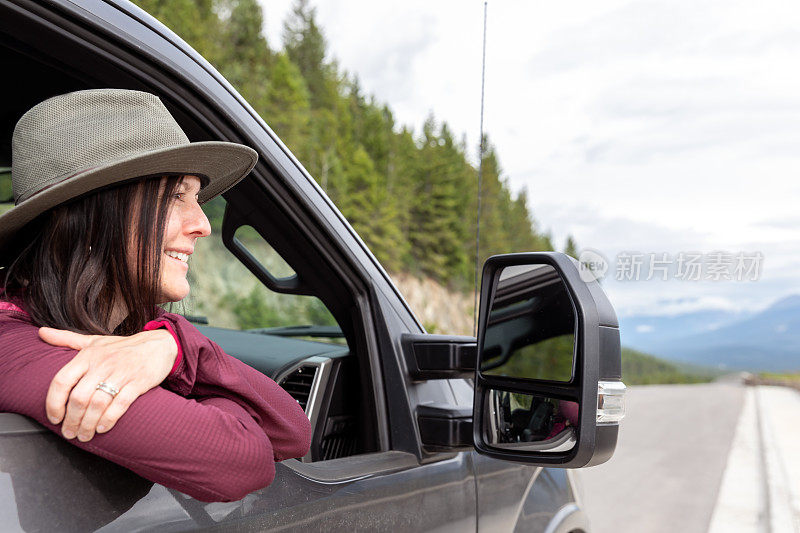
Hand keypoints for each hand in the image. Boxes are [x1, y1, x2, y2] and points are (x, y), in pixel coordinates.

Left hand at [39, 327, 177, 441]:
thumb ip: (67, 339)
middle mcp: (103, 364)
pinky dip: (109, 419)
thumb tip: (41, 332)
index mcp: (88, 355)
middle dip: (71, 420)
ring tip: (84, 435)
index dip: (53, 403)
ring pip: (98, 405)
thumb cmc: (123, 347)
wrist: (159, 344)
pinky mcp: (138, 382)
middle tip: (69, 433)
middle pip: (79, 398)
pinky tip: (103, 428)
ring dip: (88, 425)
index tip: (54, 418)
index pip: (62, 381)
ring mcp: (121, 373)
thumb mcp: (94, 341)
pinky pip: (120, 405)